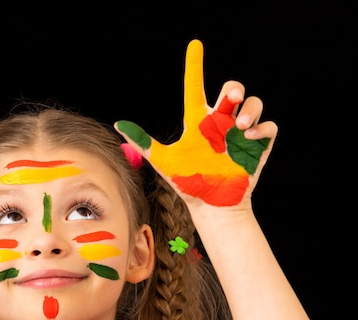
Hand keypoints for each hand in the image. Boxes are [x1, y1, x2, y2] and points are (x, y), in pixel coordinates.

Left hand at [115, 39, 277, 207]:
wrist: (210, 206)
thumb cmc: (187, 182)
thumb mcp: (163, 160)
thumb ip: (142, 141)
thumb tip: (117, 124)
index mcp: (198, 122)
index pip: (195, 88)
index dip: (195, 66)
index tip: (195, 45)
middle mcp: (220, 123)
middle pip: (231, 91)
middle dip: (234, 89)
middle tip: (229, 100)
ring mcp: (241, 133)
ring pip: (253, 103)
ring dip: (250, 108)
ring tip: (240, 125)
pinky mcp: (258, 146)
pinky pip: (269, 126)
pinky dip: (263, 127)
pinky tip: (250, 136)